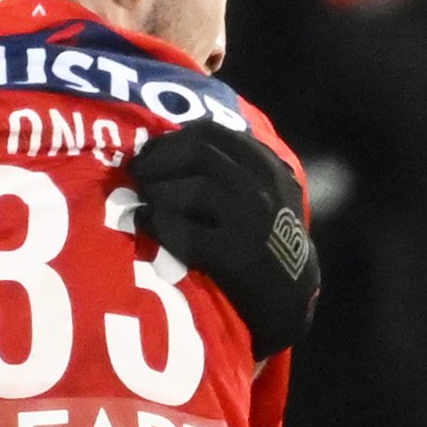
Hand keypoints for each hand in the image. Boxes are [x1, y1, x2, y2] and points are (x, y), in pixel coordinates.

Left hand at [122, 121, 321, 355]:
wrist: (289, 293)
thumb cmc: (265, 238)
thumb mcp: (264, 191)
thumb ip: (231, 167)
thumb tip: (166, 147)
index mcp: (267, 166)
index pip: (211, 133)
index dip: (170, 139)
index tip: (149, 152)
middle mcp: (263, 187)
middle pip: (197, 153)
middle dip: (158, 161)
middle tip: (136, 174)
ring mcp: (252, 221)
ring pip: (193, 189)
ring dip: (157, 192)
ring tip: (143, 201)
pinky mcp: (236, 256)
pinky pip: (185, 233)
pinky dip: (157, 225)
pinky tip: (144, 224)